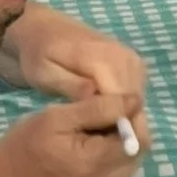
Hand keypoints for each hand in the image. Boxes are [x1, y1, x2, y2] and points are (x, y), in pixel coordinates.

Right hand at [0, 98, 145, 176]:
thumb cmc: (23, 147)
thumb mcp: (56, 118)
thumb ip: (99, 109)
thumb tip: (134, 101)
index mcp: (94, 169)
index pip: (139, 138)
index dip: (131, 117)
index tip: (112, 104)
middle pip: (136, 153)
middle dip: (124, 131)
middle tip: (96, 120)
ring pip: (129, 165)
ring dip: (118, 147)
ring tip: (88, 138)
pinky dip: (110, 163)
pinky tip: (87, 157)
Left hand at [3, 3, 149, 131]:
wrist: (45, 31)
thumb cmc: (39, 56)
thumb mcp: (44, 73)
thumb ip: (69, 85)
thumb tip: (95, 94)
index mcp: (102, 57)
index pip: (120, 98)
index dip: (117, 126)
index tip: (102, 146)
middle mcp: (124, 56)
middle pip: (134, 102)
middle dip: (121, 125)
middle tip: (96, 141)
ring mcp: (132, 59)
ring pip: (138, 101)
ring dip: (123, 117)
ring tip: (97, 129)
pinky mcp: (135, 64)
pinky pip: (136, 94)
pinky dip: (125, 108)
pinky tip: (104, 115)